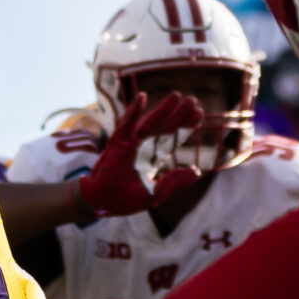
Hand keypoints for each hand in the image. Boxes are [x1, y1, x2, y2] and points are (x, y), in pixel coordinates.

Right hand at [73, 91, 204, 220]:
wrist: (99, 203)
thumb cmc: (124, 199)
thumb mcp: (154, 194)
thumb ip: (174, 182)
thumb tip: (197, 172)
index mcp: (153, 158)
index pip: (172, 139)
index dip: (185, 126)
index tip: (199, 113)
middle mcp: (144, 148)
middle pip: (165, 128)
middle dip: (179, 115)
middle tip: (193, 100)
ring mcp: (130, 144)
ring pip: (149, 124)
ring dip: (162, 109)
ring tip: (176, 95)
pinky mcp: (116, 144)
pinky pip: (126, 125)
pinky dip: (133, 112)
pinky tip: (142, 97)